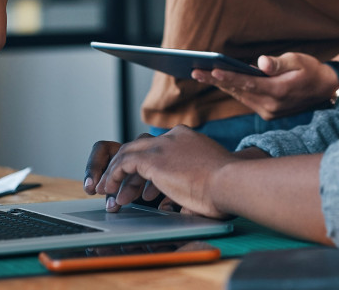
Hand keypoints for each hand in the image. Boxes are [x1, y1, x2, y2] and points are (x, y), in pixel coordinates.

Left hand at [89, 126, 236, 218]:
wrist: (229, 181)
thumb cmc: (227, 187)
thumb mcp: (207, 177)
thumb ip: (189, 182)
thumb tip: (171, 203)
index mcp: (189, 138)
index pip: (159, 147)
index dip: (146, 167)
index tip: (142, 187)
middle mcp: (175, 136)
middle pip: (141, 147)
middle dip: (127, 170)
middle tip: (120, 191)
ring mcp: (163, 145)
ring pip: (128, 152)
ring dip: (116, 173)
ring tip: (109, 192)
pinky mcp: (153, 159)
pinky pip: (123, 163)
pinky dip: (113, 175)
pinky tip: (110, 189)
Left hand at [191, 52, 338, 119]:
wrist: (325, 89)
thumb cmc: (311, 69)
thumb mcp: (298, 60)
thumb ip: (279, 63)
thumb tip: (261, 62)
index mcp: (279, 91)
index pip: (248, 83)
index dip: (229, 77)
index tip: (211, 70)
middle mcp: (271, 106)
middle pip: (239, 91)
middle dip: (216, 80)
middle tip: (194, 71)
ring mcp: (269, 112)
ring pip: (240, 96)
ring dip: (221, 85)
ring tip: (200, 73)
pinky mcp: (267, 113)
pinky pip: (246, 99)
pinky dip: (233, 90)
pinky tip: (219, 80)